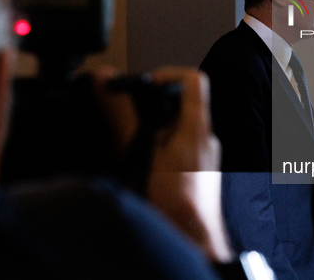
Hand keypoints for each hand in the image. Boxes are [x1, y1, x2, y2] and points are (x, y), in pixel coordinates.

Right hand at [93, 66, 231, 262]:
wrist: (192, 238)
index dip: (168, 74)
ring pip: (181, 128)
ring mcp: (206, 156)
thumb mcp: (139, 152)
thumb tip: (106, 82)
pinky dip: (164, 149)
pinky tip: (148, 167)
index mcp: (197, 126)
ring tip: (137, 147)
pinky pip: (183, 149)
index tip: (146, 85)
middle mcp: (206, 138)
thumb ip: (122, 116)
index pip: (195, 79)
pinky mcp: (201, 173)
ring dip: (157, 130)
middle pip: (185, 103)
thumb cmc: (173, 203)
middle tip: (133, 118)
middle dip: (155, 107)